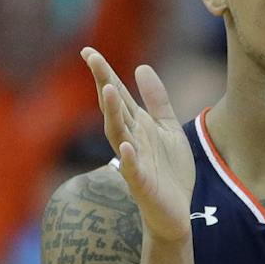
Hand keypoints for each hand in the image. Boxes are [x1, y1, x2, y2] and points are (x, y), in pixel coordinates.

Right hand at [84, 48, 194, 243]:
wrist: (176, 212)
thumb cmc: (169, 171)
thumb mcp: (167, 129)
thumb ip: (157, 101)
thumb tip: (141, 67)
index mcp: (137, 126)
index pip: (117, 95)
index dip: (105, 73)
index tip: (88, 51)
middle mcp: (131, 140)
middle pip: (114, 109)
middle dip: (104, 84)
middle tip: (92, 59)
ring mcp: (134, 162)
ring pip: (119, 135)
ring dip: (112, 114)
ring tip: (106, 91)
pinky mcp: (142, 185)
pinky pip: (132, 170)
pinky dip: (128, 159)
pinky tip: (126, 146)